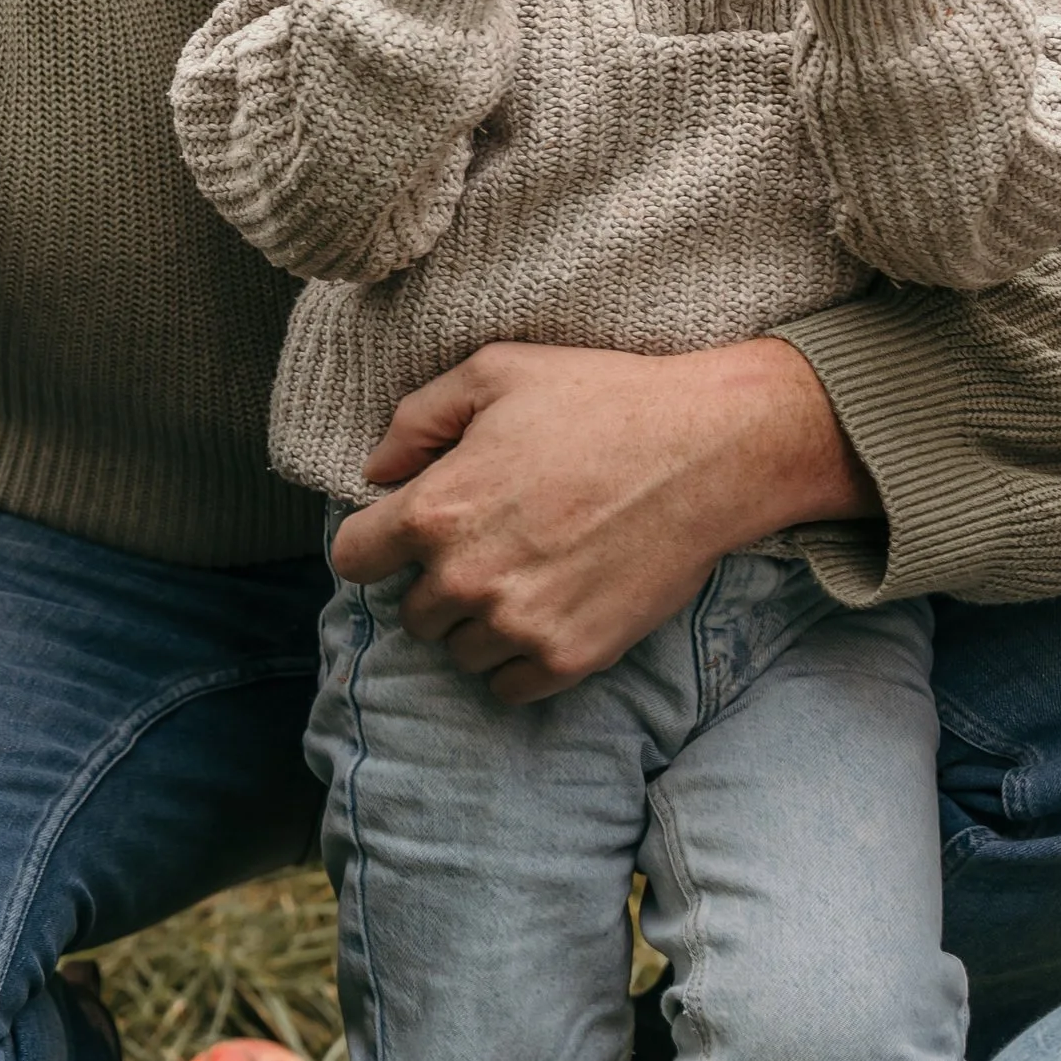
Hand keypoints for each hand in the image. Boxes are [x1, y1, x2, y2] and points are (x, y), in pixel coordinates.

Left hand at [327, 336, 876, 700]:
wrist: (708, 451)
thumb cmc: (602, 400)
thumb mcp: (496, 373)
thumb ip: (417, 421)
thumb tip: (378, 471)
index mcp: (435, 510)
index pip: (352, 557)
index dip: (375, 540)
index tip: (406, 533)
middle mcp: (465, 578)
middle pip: (410, 611)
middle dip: (438, 579)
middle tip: (493, 542)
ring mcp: (518, 625)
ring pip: (459, 650)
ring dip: (480, 622)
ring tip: (529, 573)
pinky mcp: (569, 658)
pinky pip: (509, 686)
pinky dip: (520, 658)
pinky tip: (550, 610)